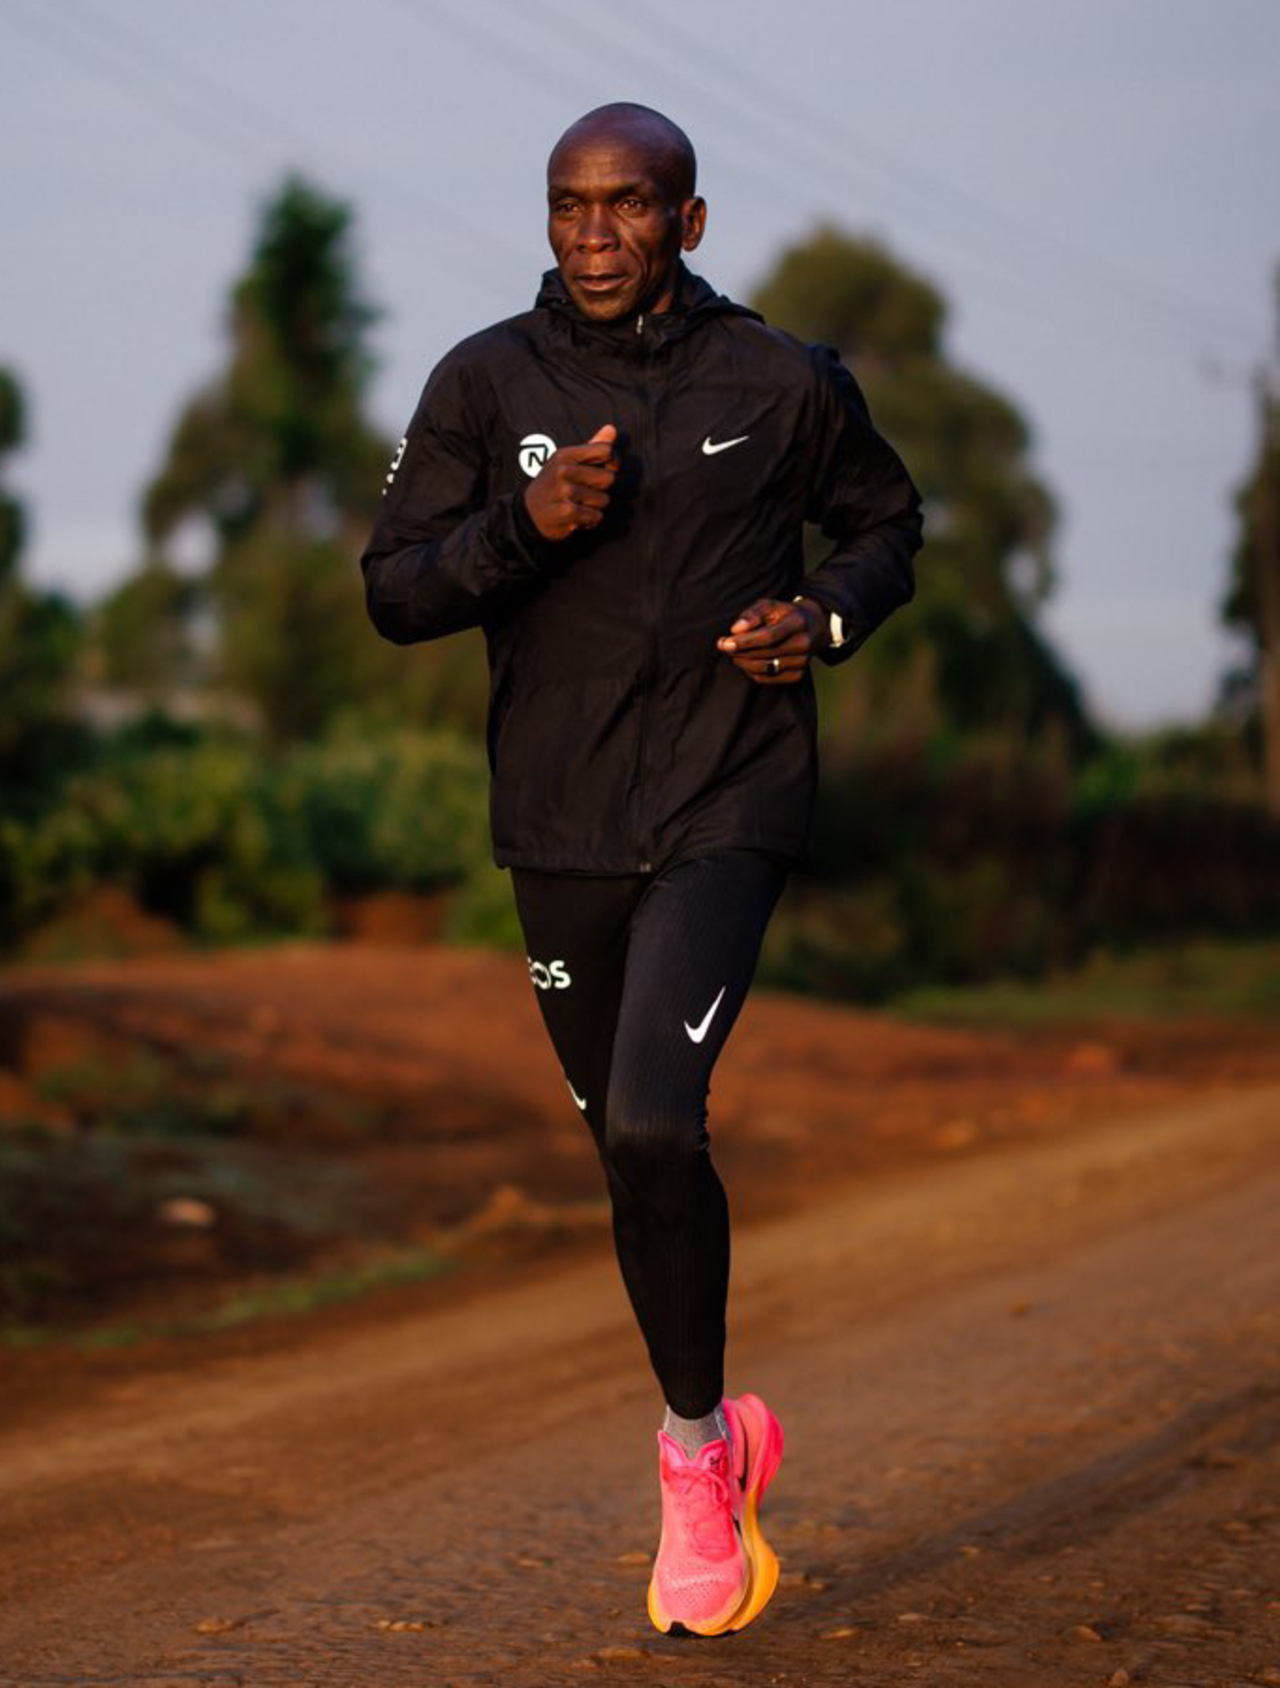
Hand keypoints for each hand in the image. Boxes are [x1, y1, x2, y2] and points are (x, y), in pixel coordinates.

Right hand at [522, 424, 618, 540]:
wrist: (528, 513)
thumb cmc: (552, 485)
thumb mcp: (566, 461)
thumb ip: (591, 447)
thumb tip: (612, 429)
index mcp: (565, 455)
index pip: (605, 450)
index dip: (614, 461)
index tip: (608, 469)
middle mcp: (564, 470)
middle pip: (609, 478)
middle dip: (602, 489)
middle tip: (586, 492)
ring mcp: (565, 491)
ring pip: (604, 500)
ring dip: (595, 507)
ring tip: (579, 505)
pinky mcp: (567, 512)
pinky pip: (596, 516)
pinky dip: (590, 521)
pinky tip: (577, 518)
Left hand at [716, 596, 828, 683]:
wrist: (814, 627)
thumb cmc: (785, 614)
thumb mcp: (770, 605)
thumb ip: (752, 614)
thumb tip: (735, 630)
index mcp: (797, 623)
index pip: (767, 637)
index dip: (744, 642)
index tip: (724, 642)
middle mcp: (803, 644)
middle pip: (763, 654)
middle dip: (738, 651)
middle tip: (723, 645)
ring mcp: (802, 662)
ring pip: (763, 669)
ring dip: (742, 662)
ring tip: (733, 653)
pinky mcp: (798, 675)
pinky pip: (767, 679)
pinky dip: (752, 672)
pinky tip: (747, 661)